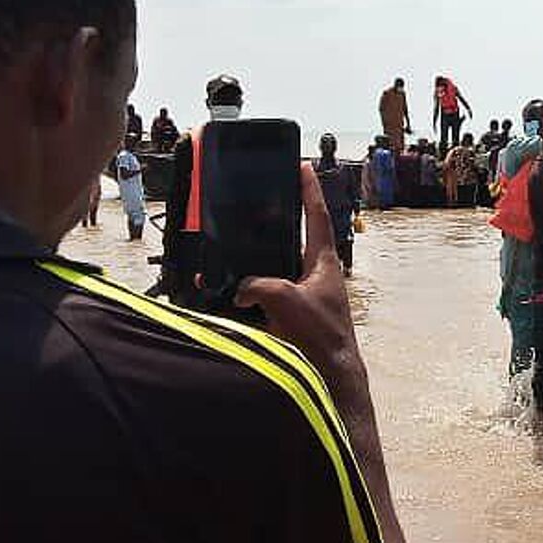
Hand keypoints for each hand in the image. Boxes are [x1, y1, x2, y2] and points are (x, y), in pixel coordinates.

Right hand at [236, 163, 355, 360]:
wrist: (328, 377)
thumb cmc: (321, 337)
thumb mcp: (286, 299)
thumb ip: (258, 285)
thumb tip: (239, 290)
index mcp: (322, 262)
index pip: (316, 215)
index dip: (309, 188)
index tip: (302, 166)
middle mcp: (311, 275)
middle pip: (288, 238)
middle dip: (270, 222)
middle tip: (251, 204)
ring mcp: (299, 295)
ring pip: (268, 268)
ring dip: (247, 261)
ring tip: (223, 248)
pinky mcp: (286, 316)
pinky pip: (257, 296)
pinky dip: (237, 292)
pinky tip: (215, 291)